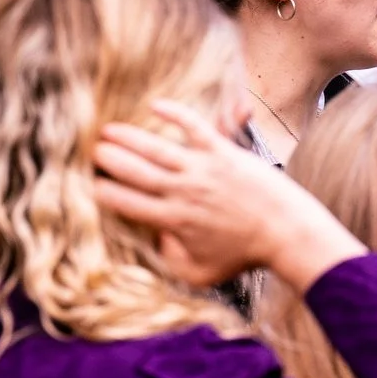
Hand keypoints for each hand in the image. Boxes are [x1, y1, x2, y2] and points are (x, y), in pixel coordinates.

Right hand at [92, 99, 362, 290]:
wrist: (288, 234)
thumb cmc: (245, 256)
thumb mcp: (200, 273)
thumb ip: (170, 260)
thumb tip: (153, 240)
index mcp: (172, 221)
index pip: (125, 203)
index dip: (101, 192)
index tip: (88, 186)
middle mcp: (182, 192)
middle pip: (133, 171)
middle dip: (107, 160)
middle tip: (91, 153)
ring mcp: (202, 169)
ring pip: (154, 148)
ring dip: (126, 137)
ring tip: (106, 131)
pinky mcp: (223, 152)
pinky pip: (193, 127)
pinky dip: (173, 113)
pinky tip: (154, 105)